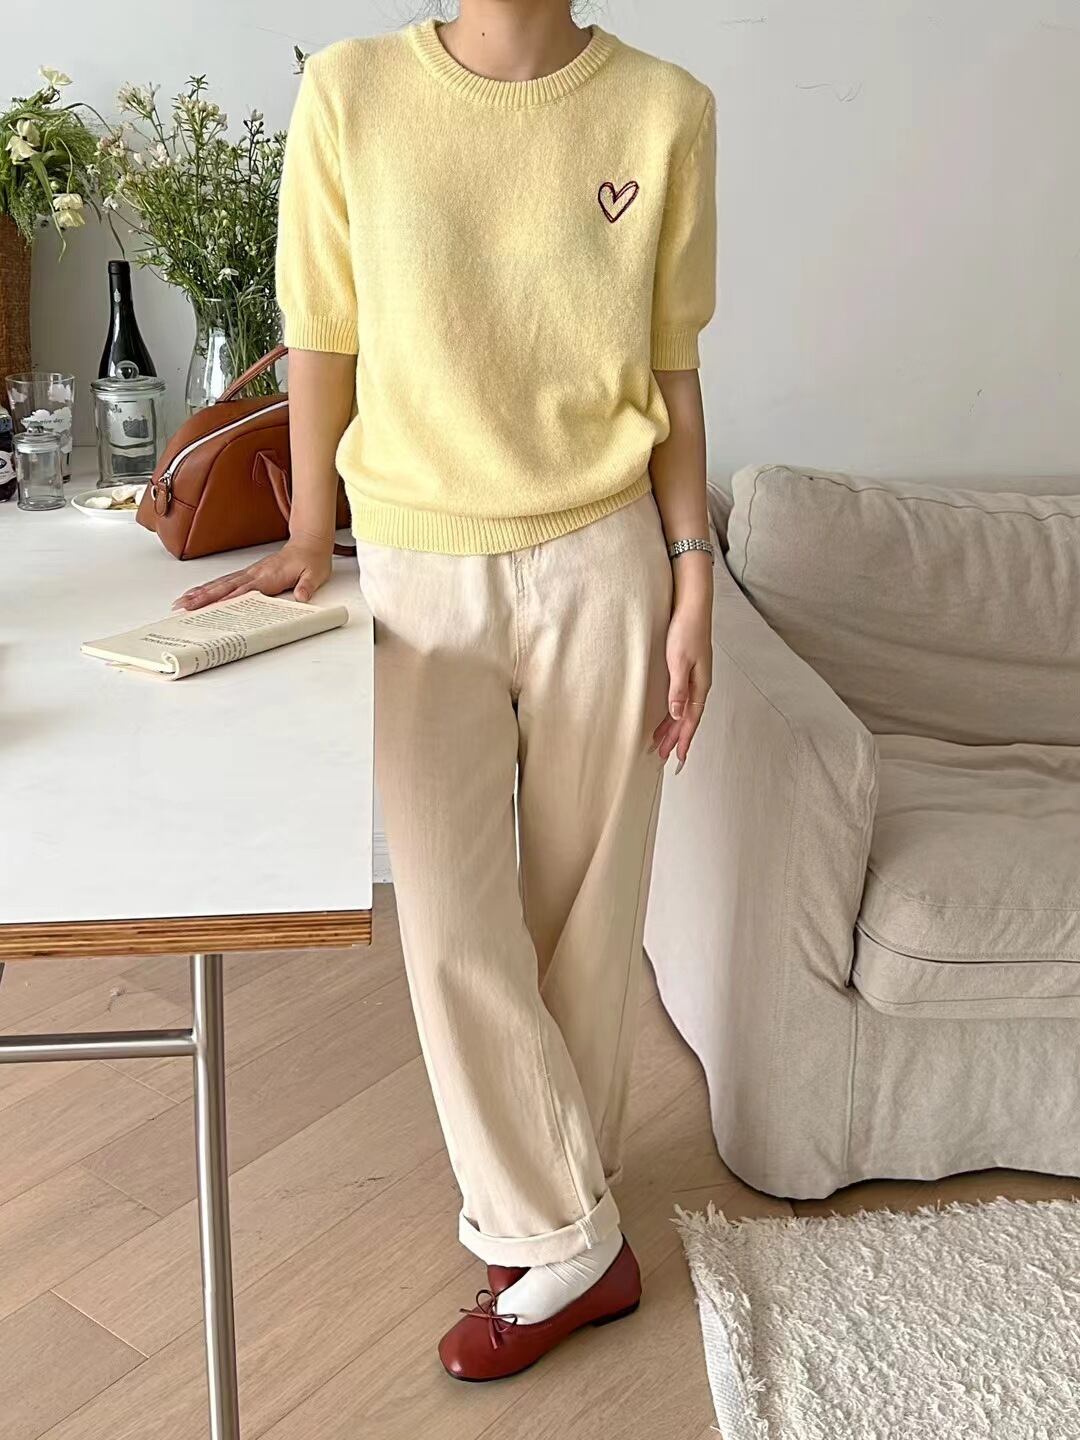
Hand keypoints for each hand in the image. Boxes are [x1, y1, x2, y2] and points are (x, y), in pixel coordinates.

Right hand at [172, 538, 332, 610]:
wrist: (309, 543)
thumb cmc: (311, 560)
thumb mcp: (315, 575)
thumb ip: (306, 586)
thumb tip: (302, 596)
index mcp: (268, 576)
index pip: (244, 590)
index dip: (227, 599)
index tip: (210, 607)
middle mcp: (254, 574)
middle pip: (224, 587)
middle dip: (203, 598)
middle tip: (184, 607)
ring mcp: (249, 573)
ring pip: (220, 584)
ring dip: (200, 593)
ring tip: (182, 603)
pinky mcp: (248, 574)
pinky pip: (225, 582)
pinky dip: (209, 588)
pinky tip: (198, 594)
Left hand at [651, 582, 711, 772]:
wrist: (693, 605)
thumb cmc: (686, 630)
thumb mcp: (679, 661)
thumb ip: (678, 689)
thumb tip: (676, 715)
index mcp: (700, 685)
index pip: (691, 720)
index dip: (684, 740)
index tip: (678, 759)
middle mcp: (700, 684)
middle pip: (687, 719)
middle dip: (676, 739)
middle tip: (662, 756)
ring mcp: (695, 677)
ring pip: (684, 710)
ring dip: (673, 727)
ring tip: (660, 742)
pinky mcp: (688, 670)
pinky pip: (682, 699)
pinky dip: (673, 712)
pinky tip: (667, 716)